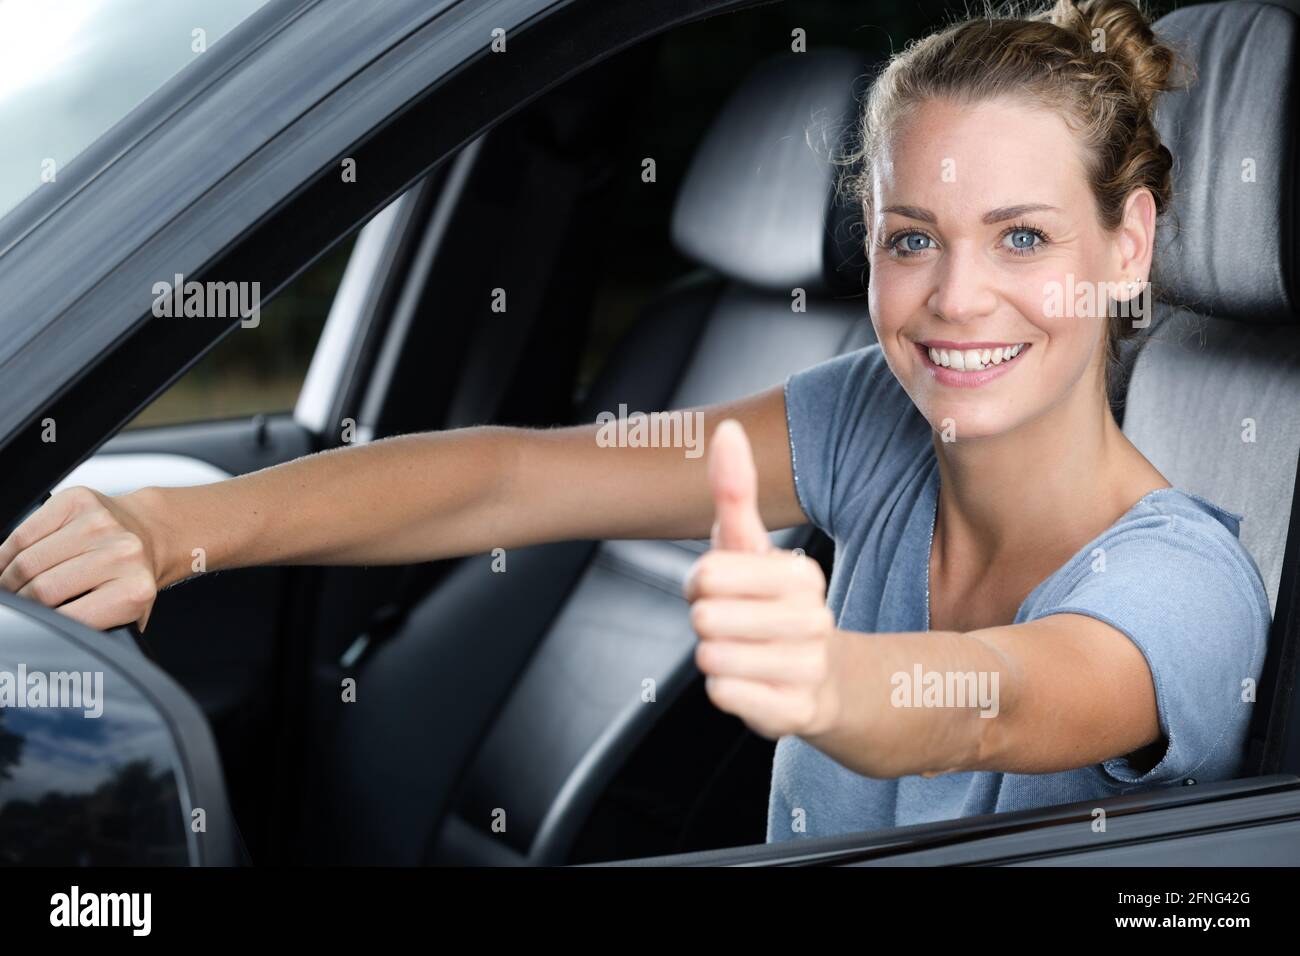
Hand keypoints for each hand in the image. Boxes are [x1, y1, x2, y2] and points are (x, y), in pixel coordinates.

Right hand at [0, 486, 162, 630]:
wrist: (151, 531)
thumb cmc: (132, 575)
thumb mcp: (127, 613)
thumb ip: (98, 630)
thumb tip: (53, 645)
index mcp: (135, 589)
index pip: (68, 619)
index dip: (41, 626)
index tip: (31, 628)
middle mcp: (122, 553)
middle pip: (41, 589)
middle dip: (20, 603)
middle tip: (17, 609)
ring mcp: (99, 523)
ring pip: (27, 562)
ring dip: (8, 579)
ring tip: (9, 589)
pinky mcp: (77, 501)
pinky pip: (23, 533)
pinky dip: (7, 553)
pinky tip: (8, 564)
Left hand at [685, 419, 842, 739]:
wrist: (823, 681)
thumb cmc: (772, 604)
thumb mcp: (751, 547)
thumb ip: (735, 491)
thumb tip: (726, 430)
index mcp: (801, 575)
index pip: (707, 573)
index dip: (700, 584)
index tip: (721, 589)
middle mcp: (812, 619)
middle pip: (705, 617)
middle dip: (705, 622)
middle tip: (733, 626)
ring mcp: (808, 667)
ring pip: (711, 657)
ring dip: (714, 657)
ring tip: (744, 654)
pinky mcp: (796, 712)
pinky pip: (725, 695)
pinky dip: (724, 690)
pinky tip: (750, 684)